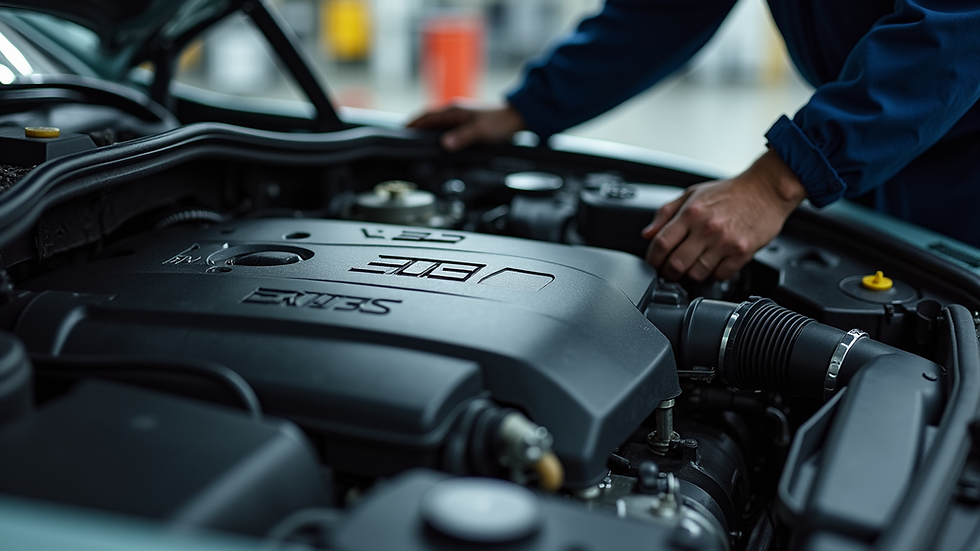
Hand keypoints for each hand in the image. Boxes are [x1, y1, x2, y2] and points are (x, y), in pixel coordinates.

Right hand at [406, 102, 525, 150]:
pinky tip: (438, 142)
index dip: (413, 123)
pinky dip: (438, 133)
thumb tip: (444, 144)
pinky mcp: (466, 122)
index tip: (401, 130)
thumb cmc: (500, 123)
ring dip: (427, 130)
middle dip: (416, 127)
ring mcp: (460, 116)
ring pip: (438, 123)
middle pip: (429, 119)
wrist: (517, 118)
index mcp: (454, 111)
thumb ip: (462, 138)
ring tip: (417, 141)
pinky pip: (446, 127)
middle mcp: (455, 111)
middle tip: (404, 138)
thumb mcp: (480, 132)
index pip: (427, 116)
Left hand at [641, 149, 806, 280]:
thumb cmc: (730, 192)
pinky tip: (712, 264)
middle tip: (668, 272)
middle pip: (676, 264)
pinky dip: (713, 274)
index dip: (652, 258)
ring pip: (697, 274)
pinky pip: (720, 275)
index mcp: (691, 212)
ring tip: (692, 267)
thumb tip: (647, 234)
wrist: (766, 189)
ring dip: (690, 275)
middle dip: (667, 273)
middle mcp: (706, 228)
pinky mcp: (742, 253)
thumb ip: (666, 213)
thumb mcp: (693, 194)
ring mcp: (725, 243)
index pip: (661, 244)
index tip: (652, 263)